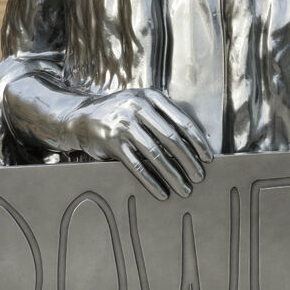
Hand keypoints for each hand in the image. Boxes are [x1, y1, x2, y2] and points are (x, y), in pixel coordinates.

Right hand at [68, 88, 211, 198]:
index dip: (197, 142)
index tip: (208, 159)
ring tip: (184, 189)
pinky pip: (136, 166)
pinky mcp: (111, 141)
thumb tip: (193, 144)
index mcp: (150, 97)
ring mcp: (123, 124)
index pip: (182, 121)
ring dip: (172, 174)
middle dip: (188, 161)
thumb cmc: (119, 114)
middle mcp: (137, 107)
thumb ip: (162, 116)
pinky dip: (151, 182)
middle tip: (199, 177)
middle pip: (171, 139)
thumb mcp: (140, 104)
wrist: (81, 117)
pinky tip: (162, 193)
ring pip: (155, 154)